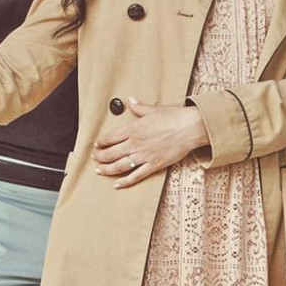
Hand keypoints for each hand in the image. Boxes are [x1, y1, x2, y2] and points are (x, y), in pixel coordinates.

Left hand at [93, 98, 209, 187]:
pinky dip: (125, 181)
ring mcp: (144, 156)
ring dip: (107, 169)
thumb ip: (139, 108)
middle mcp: (135, 143)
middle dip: (100, 156)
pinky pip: (135, 176)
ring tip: (99, 170)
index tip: (96, 144)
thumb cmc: (174, 117)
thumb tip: (131, 101)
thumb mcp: (154, 110)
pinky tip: (117, 184)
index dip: (100, 142)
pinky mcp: (154, 165)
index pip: (110, 137)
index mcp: (134, 129)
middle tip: (95, 158)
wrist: (190, 128)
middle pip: (111, 153)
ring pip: (119, 166)